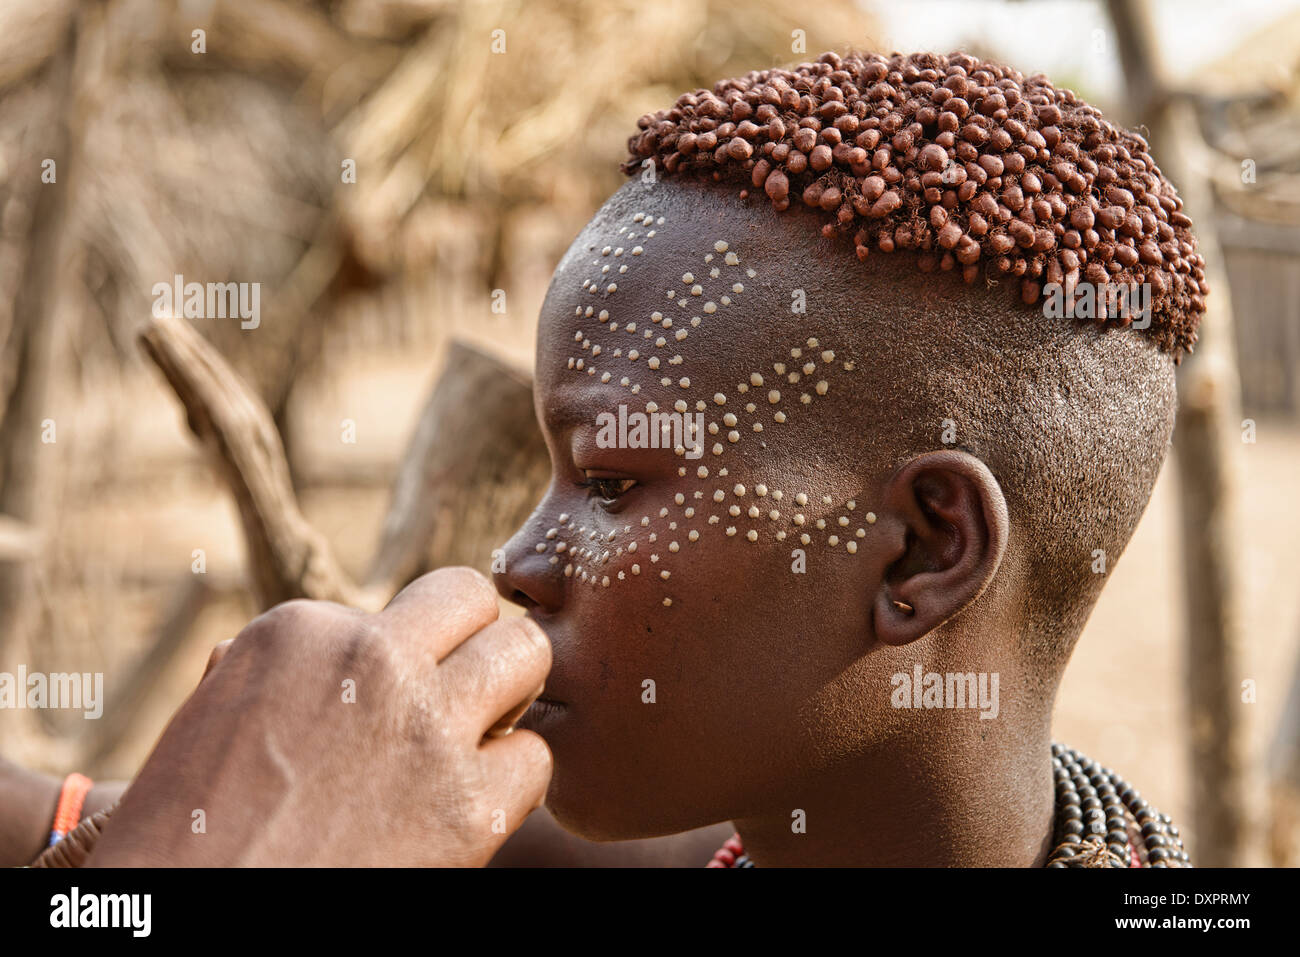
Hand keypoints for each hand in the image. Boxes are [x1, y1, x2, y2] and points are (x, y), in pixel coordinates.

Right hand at [86, 567, 551, 866]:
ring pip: (525, 652)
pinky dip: (512, 784)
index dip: (404, 654)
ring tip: (476, 738)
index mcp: (300, 630)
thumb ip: (276, 668)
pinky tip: (472, 808)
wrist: (191, 911)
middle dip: (475, 639)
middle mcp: (370, 659)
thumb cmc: (186, 832)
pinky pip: (535, 757)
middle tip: (459, 694)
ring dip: (510, 693)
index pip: (400, 606)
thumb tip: (320, 639)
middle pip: (473, 597)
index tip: (380, 703)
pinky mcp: (468, 806)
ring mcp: (425, 727)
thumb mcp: (210, 717)